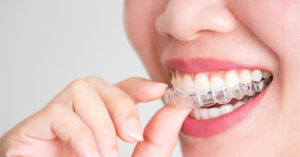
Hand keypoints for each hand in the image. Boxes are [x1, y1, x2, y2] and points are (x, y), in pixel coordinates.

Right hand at [0, 76, 190, 156]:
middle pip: (98, 84)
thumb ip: (157, 139)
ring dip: (101, 122)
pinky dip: (80, 133)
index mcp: (97, 125)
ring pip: (80, 90)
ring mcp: (52, 124)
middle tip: (131, 136)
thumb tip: (179, 107)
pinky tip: (87, 154)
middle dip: (121, 105)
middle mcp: (75, 119)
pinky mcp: (29, 131)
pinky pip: (58, 112)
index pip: (115, 91)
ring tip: (105, 153)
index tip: (160, 90)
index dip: (137, 85)